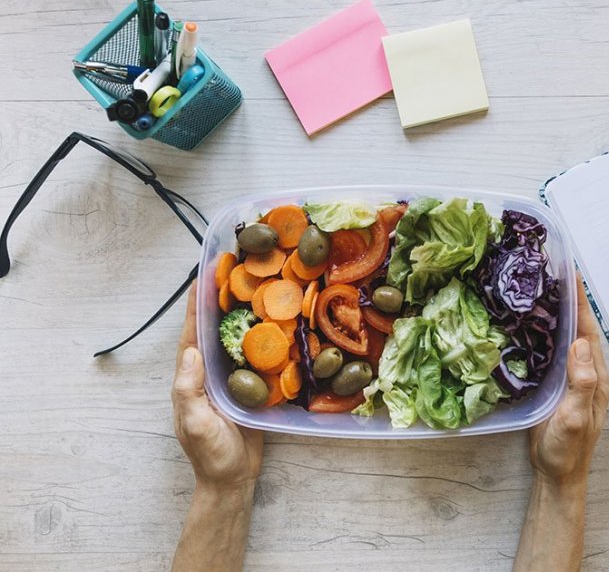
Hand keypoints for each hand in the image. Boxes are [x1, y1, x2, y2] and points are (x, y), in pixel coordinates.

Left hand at [172, 283, 263, 491]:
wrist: (233, 479)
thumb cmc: (211, 454)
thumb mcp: (195, 423)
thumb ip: (188, 389)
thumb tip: (191, 351)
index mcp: (191, 376)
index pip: (192, 332)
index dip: (198, 302)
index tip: (206, 272)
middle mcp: (209, 371)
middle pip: (215, 327)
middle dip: (223, 298)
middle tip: (240, 268)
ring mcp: (230, 378)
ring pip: (237, 338)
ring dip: (246, 313)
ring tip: (262, 285)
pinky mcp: (251, 386)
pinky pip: (258, 356)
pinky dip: (267, 337)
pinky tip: (282, 322)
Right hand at [528, 274, 608, 486]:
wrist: (557, 475)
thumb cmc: (568, 449)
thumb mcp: (576, 417)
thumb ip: (582, 383)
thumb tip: (578, 343)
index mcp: (596, 378)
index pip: (589, 332)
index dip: (581, 304)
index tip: (573, 276)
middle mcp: (587, 374)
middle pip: (579, 330)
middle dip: (570, 302)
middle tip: (553, 274)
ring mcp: (572, 380)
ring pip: (566, 339)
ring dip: (557, 315)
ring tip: (542, 291)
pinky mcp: (556, 387)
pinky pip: (553, 353)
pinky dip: (545, 335)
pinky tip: (531, 326)